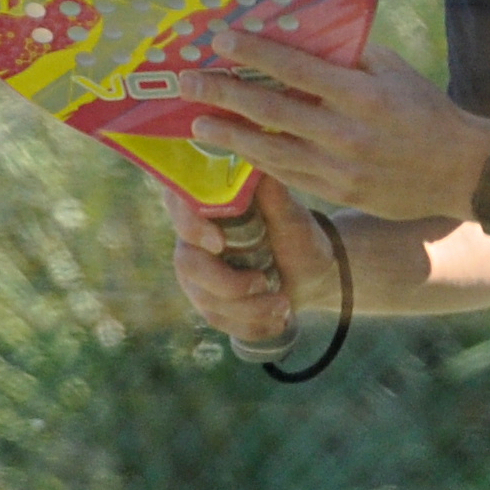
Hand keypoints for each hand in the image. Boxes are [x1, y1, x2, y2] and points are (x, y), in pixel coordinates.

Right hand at [160, 169, 332, 350]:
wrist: (311, 273)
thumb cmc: (298, 236)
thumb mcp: (292, 216)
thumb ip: (273, 194)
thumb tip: (260, 164)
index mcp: (207, 207)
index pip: (178, 206)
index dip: (191, 225)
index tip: (219, 243)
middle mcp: (192, 240)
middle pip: (188, 265)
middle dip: (228, 283)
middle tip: (264, 282)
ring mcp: (197, 275)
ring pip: (206, 299)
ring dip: (248, 309)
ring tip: (283, 305)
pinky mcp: (208, 302)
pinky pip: (219, 321)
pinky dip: (251, 326)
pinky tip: (276, 321)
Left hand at [185, 35, 489, 223]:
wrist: (461, 172)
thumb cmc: (427, 112)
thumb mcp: (395, 71)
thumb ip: (351, 54)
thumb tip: (305, 30)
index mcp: (362, 95)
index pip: (297, 69)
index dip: (255, 52)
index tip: (221, 39)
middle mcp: (346, 133)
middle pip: (271, 111)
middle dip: (224, 95)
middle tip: (189, 83)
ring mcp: (339, 169)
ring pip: (271, 150)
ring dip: (230, 136)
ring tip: (198, 123)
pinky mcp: (337, 193)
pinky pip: (287, 176)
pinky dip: (257, 162)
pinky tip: (235, 149)